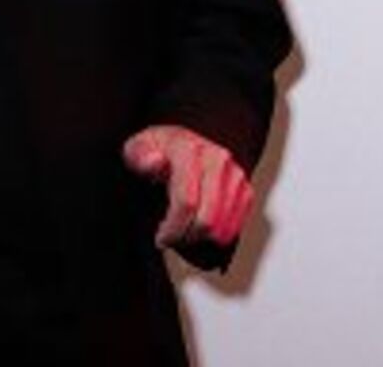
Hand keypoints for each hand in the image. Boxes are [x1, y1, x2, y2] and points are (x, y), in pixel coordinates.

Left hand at [121, 124, 253, 248]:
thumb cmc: (158, 149)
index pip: (186, 202)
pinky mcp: (245, 189)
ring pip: (223, 228)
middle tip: (171, 239)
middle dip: (186, 237)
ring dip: (201, 240)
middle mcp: (217, 160)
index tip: (161, 237)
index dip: (173, 227)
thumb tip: (155, 161)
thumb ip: (139, 157)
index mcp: (189, 150)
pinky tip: (198, 230)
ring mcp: (234, 175)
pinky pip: (235, 226)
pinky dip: (217, 236)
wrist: (181, 141)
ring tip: (183, 235)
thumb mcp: (136, 148)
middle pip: (207, 220)